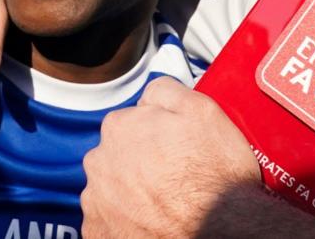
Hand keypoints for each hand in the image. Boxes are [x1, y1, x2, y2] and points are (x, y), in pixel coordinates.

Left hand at [81, 77, 260, 237]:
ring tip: (167, 203)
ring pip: (112, 189)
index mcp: (119, 128)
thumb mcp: (203, 111)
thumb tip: (151, 93)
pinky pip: (110, 221)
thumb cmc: (214, 179)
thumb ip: (167, 91)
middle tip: (174, 177)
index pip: (130, 122)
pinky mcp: (98, 234)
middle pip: (118, 155)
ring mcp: (96, 202)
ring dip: (132, 194)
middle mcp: (100, 163)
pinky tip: (154, 221)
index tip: (174, 148)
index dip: (156, 135)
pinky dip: (128, 221)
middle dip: (140, 163)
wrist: (219, 233)